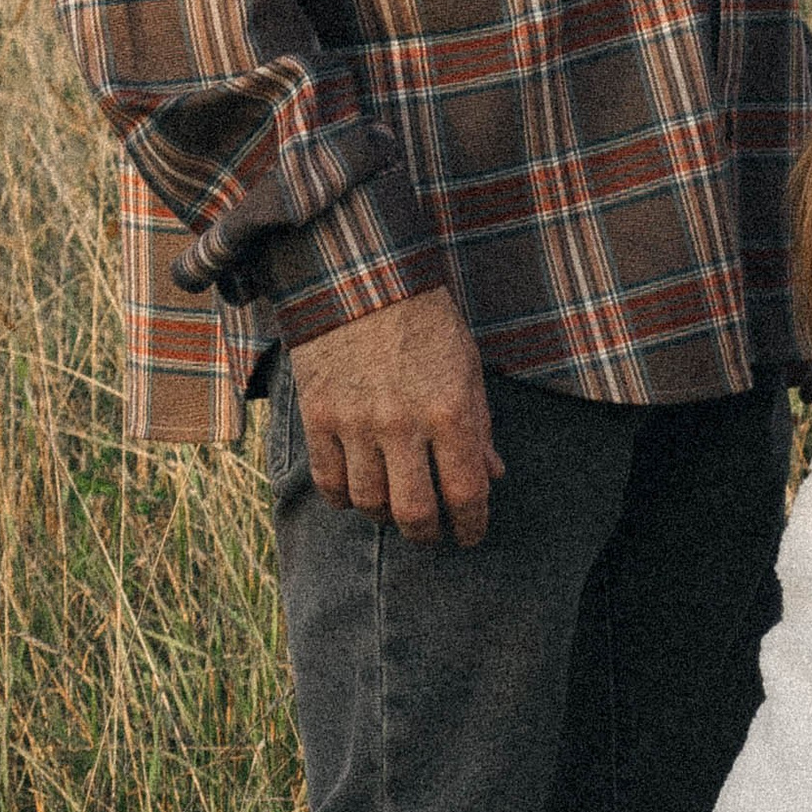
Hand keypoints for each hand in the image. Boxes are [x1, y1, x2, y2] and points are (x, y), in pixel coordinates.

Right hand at [290, 286, 503, 545]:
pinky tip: (357, 494)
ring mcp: (355, 423)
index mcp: (449, 412)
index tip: (470, 534)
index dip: (471, 524)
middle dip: (427, 534)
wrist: (360, 277)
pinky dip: (344, 498)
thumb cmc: (424, 322)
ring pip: (369, 502)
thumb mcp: (468, 367)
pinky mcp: (317, 416)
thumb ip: (479, 425)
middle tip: (432, 533)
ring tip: (394, 510)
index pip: (466, 492)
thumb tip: (493, 474)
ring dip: (385, 516)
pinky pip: (328, 481)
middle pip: (414, 512)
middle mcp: (402, 424)